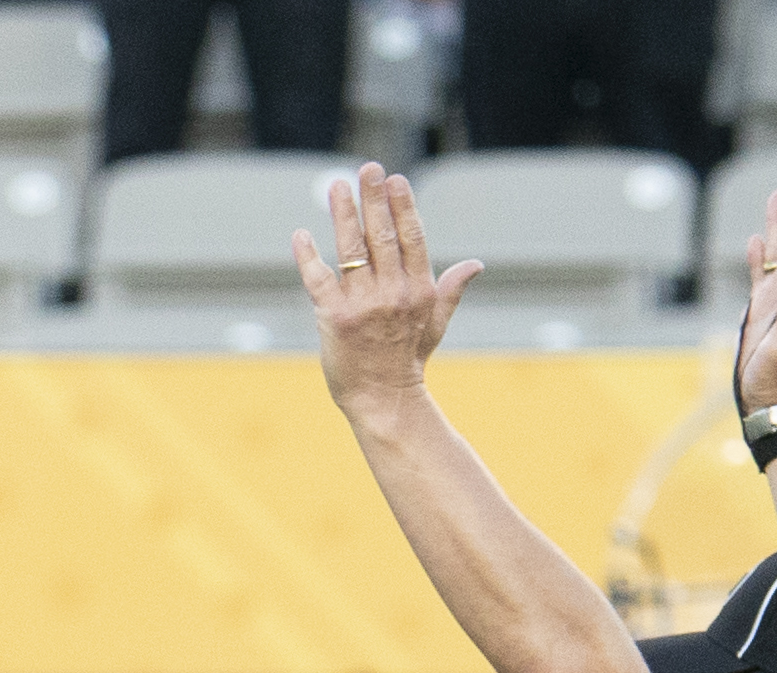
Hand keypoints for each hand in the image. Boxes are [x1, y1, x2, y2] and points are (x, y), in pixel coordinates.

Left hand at [297, 163, 480, 408]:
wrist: (383, 400)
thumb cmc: (408, 360)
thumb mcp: (435, 323)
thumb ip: (451, 290)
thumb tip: (475, 265)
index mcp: (418, 289)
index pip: (411, 238)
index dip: (403, 207)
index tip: (395, 180)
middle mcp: (392, 292)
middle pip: (381, 235)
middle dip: (373, 199)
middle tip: (366, 169)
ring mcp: (363, 305)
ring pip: (351, 250)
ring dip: (342, 215)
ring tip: (335, 187)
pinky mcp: (334, 319)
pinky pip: (318, 279)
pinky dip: (308, 256)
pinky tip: (301, 235)